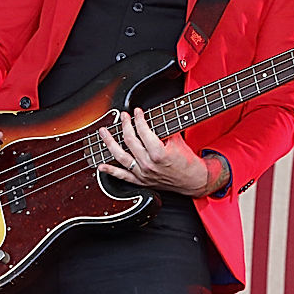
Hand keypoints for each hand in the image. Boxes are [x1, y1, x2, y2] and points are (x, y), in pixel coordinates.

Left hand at [97, 108, 225, 196]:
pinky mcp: (141, 181)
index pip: (143, 131)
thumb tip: (151, 118)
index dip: (138, 119)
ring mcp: (143, 174)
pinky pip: (123, 176)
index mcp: (158, 153)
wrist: (192, 180)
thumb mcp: (178, 140)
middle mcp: (148, 164)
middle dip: (125, 125)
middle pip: (130, 141)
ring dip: (110, 143)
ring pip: (121, 157)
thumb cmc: (187, 161)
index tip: (137, 111)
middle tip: (124, 116)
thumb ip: (164, 129)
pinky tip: (101, 166)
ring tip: (103, 132)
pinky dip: (111, 171)